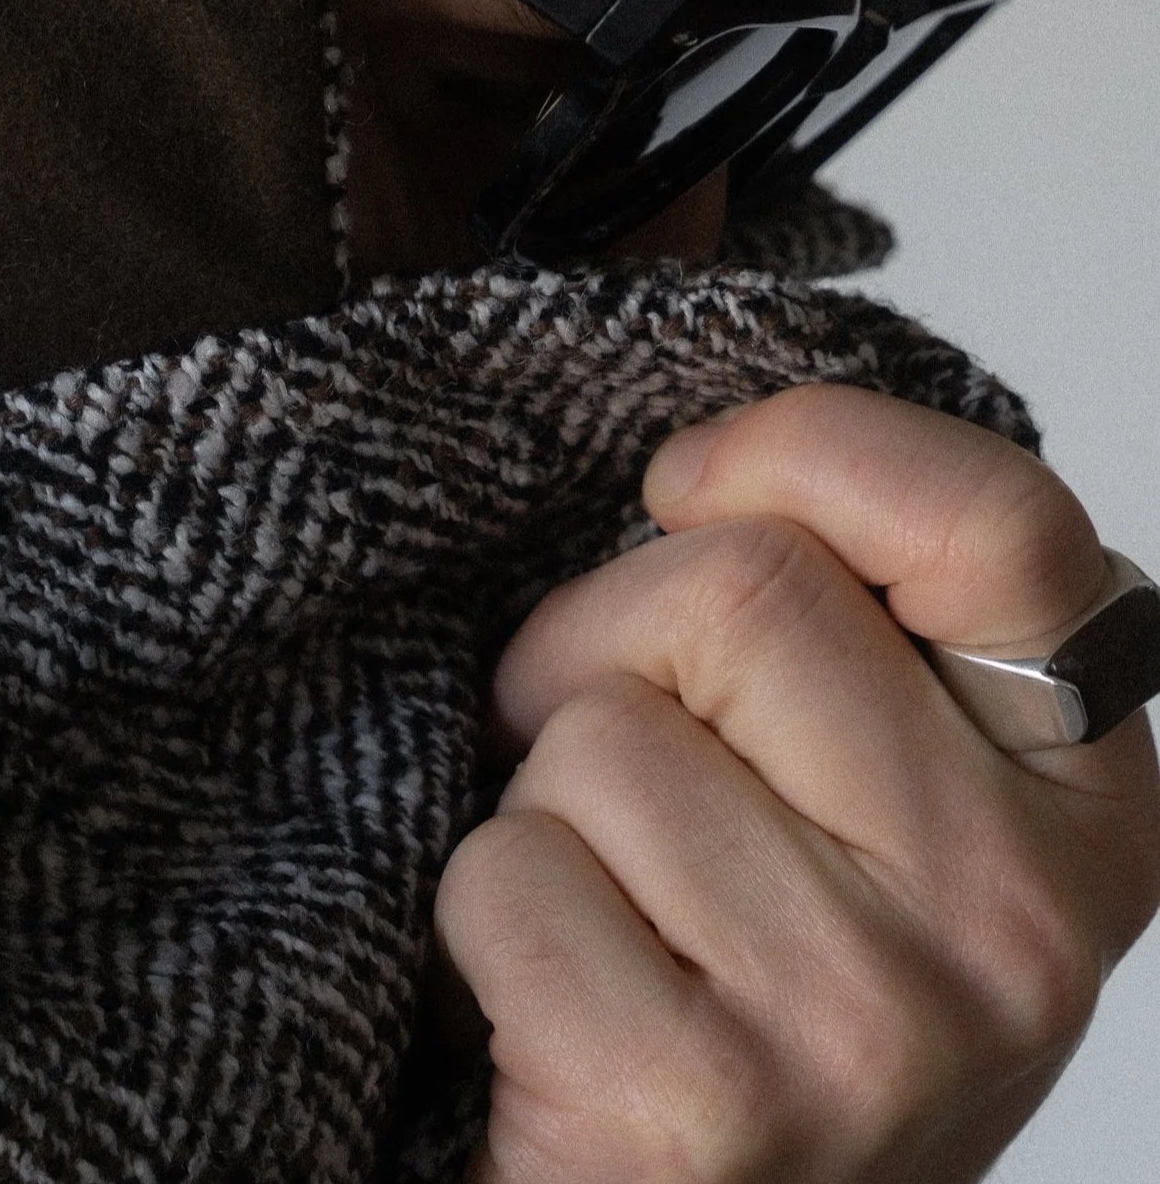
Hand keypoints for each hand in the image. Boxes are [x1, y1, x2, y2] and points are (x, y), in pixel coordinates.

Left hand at [433, 383, 1159, 1182]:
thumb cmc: (739, 985)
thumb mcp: (850, 796)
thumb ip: (835, 637)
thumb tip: (702, 473)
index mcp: (1078, 808)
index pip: (1001, 528)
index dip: (813, 452)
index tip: (689, 489)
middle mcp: (1020, 917)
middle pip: (736, 586)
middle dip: (599, 649)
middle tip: (611, 791)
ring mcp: (876, 1020)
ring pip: (596, 729)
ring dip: (536, 804)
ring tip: (604, 919)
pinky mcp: (712, 1105)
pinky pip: (510, 871)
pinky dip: (480, 927)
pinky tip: (557, 1020)